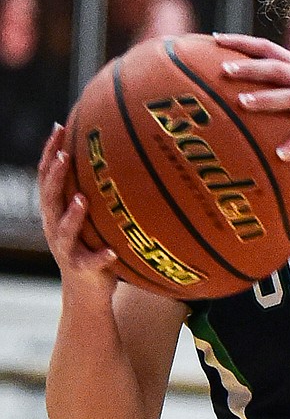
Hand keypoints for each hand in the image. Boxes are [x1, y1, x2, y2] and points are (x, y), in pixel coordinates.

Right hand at [37, 123, 117, 296]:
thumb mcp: (88, 216)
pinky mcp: (82, 269)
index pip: (47, 176)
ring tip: (82, 200)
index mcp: (55, 211)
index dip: (50, 152)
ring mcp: (66, 249)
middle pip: (50, 198)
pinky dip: (100, 257)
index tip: (59, 127)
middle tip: (65, 156)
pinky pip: (91, 262)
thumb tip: (113, 154)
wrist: (86, 291)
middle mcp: (54, 227)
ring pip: (63, 230)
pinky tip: (111, 252)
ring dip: (72, 215)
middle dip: (56, 176)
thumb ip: (92, 190)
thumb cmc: (90, 245)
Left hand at [214, 34, 289, 160]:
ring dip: (265, 99)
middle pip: (275, 68)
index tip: (215, 38)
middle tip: (222, 69)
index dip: (241, 42)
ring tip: (242, 104)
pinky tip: (280, 155)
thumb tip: (251, 84)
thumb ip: (288, 82)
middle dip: (249, 67)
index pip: (267, 48)